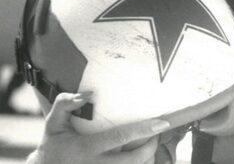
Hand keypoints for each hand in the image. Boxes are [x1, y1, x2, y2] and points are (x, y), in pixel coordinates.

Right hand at [27, 93, 170, 163]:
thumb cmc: (53, 145)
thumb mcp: (53, 123)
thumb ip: (65, 104)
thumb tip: (89, 94)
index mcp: (86, 148)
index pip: (120, 137)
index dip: (144, 130)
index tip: (162, 123)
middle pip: (134, 159)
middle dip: (152, 147)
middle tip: (158, 134)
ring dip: (148, 159)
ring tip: (150, 146)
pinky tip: (142, 158)